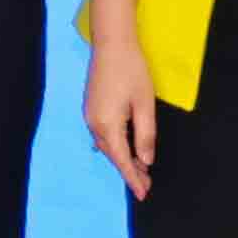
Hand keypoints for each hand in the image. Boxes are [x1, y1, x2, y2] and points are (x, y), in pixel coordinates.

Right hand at [81, 41, 158, 199]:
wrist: (112, 43)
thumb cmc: (132, 71)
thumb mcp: (145, 105)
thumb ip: (145, 135)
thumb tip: (146, 161)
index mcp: (108, 125)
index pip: (122, 160)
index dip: (133, 178)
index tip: (143, 194)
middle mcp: (94, 123)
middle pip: (112, 155)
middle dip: (129, 171)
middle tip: (147, 184)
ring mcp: (90, 115)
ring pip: (107, 145)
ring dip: (123, 158)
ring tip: (140, 168)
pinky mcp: (91, 107)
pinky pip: (103, 134)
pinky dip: (116, 145)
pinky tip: (126, 147)